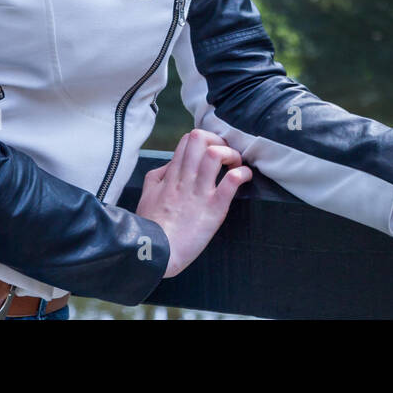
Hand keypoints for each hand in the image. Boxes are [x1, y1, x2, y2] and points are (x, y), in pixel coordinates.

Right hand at [135, 128, 251, 278]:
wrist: (156, 253)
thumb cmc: (151, 228)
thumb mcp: (147, 195)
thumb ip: (159, 176)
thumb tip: (172, 163)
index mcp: (171, 176)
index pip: (188, 140)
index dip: (204, 139)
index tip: (212, 150)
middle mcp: (186, 179)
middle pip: (200, 138)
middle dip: (218, 140)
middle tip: (226, 154)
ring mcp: (200, 192)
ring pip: (215, 154)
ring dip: (231, 154)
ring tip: (236, 164)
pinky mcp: (214, 207)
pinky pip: (231, 181)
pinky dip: (242, 173)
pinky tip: (245, 177)